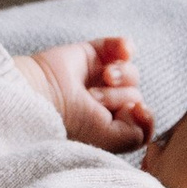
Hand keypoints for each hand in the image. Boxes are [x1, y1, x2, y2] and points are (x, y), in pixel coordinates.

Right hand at [18, 33, 152, 150]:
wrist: (42, 95)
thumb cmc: (71, 122)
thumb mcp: (109, 140)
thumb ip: (137, 135)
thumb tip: (144, 109)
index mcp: (106, 128)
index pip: (140, 121)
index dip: (144, 116)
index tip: (136, 111)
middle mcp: (103, 105)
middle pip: (135, 96)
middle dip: (118, 97)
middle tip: (93, 100)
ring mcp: (97, 79)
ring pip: (131, 73)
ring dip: (120, 76)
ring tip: (103, 77)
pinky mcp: (91, 54)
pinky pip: (121, 47)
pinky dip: (124, 47)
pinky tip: (121, 52)